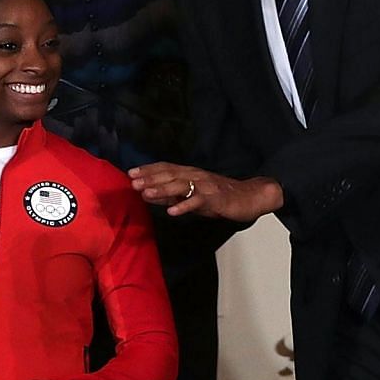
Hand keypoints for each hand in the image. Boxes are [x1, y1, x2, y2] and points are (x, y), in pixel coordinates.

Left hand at [129, 164, 282, 220]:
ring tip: (146, 194)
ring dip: (162, 189)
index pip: (166, 168)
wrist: (249, 196)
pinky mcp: (215, 199)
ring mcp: (206, 187)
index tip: (131, 173)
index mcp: (190, 173)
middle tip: (133, 182)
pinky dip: (184, 206)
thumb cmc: (219, 196)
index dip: (148, 170)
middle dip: (150, 178)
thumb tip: (149, 194)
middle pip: (170, 175)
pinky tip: (172, 212)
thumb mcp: (192, 194)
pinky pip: (198, 202)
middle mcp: (196, 176)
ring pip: (181, 186)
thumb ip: (172, 194)